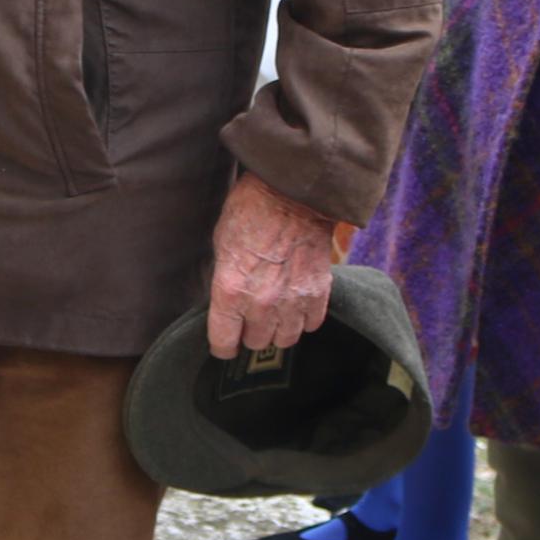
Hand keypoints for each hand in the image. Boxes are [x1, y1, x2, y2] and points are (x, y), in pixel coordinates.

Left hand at [208, 172, 346, 356]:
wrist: (292, 193)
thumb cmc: (250, 212)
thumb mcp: (222, 245)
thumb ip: (225, 282)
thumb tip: (227, 306)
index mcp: (231, 291)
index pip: (223, 342)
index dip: (223, 345)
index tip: (225, 343)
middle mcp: (261, 302)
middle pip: (256, 343)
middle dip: (251, 333)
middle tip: (250, 318)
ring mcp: (292, 300)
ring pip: (285, 339)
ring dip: (278, 329)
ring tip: (275, 313)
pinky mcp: (318, 293)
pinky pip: (310, 325)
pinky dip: (303, 318)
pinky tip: (296, 304)